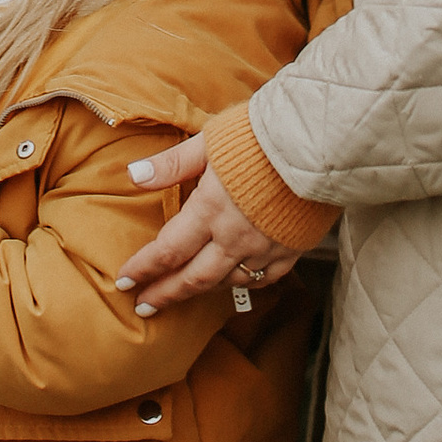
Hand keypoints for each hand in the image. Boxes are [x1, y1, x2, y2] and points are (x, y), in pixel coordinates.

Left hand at [117, 133, 301, 315]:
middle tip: (143, 306)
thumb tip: (134, 175)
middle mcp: (234, 237)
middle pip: (193, 278)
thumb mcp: (208, 142)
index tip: (124, 282)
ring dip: (201, 290)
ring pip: (227, 281)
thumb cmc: (258, 135)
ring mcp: (265, 247)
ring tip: (184, 292)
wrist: (316, 141)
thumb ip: (172, 164)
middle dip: (165, 294)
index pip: (167, 251)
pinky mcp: (291, 249)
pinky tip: (234, 280)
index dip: (143, 269)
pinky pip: (264, 278)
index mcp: (210, 210)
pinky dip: (244, 282)